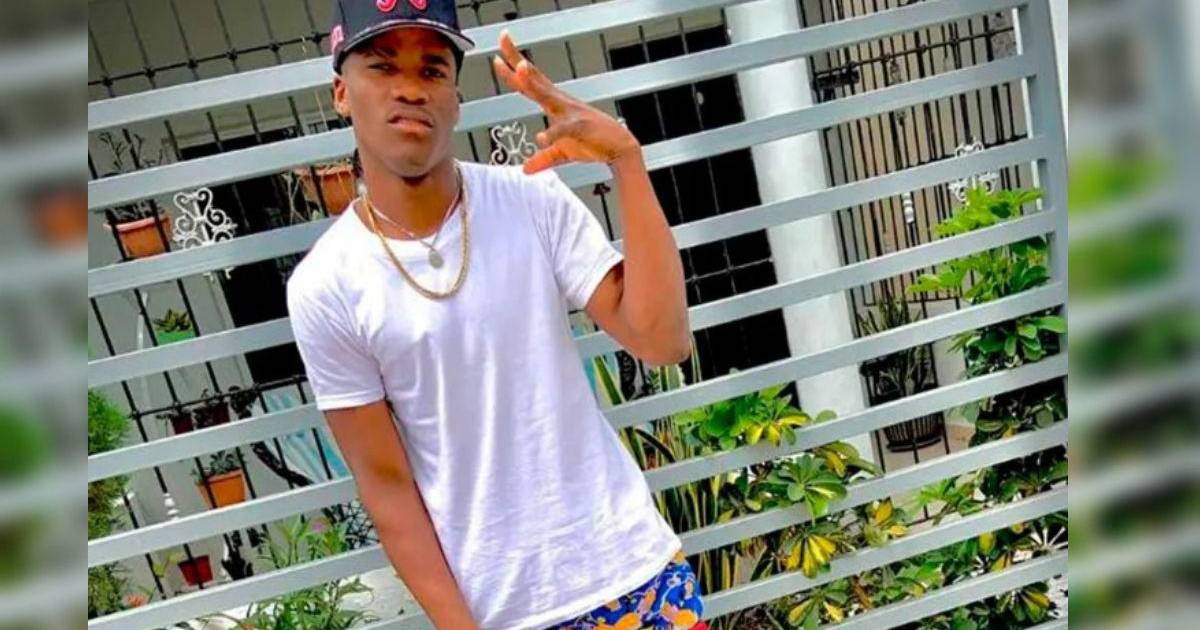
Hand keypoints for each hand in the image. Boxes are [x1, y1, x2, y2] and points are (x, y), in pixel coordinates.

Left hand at [493, 30, 641, 174]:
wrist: (620, 147)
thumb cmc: (592, 142)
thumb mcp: (562, 152)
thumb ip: (542, 159)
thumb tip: (525, 169)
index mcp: (554, 103)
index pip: (530, 83)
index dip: (513, 69)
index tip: (498, 55)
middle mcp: (560, 102)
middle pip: (535, 78)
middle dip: (518, 60)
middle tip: (502, 40)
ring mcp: (570, 112)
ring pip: (548, 94)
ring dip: (534, 82)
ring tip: (520, 67)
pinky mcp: (580, 128)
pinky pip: (564, 129)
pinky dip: (552, 133)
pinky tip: (541, 137)